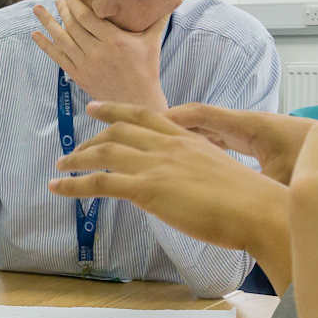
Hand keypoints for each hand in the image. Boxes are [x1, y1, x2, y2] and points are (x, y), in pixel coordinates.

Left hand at [31, 0, 168, 109]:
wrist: (137, 102)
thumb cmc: (147, 70)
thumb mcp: (153, 42)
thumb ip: (158, 19)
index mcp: (114, 40)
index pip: (88, 18)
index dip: (75, 5)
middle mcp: (97, 52)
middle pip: (73, 26)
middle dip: (62, 11)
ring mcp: (86, 65)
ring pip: (62, 40)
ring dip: (47, 23)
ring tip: (37, 10)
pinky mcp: (79, 76)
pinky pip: (58, 58)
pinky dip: (45, 46)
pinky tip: (36, 35)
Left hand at [49, 102, 290, 281]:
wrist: (259, 210)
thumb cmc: (251, 202)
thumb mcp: (222, 174)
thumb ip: (199, 172)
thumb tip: (189, 185)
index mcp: (188, 140)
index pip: (145, 116)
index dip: (116, 110)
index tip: (95, 108)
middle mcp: (169, 146)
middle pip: (120, 131)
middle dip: (91, 139)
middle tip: (72, 150)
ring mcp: (157, 165)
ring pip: (105, 152)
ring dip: (77, 159)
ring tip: (60, 168)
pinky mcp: (148, 189)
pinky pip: (100, 183)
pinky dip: (74, 184)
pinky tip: (58, 188)